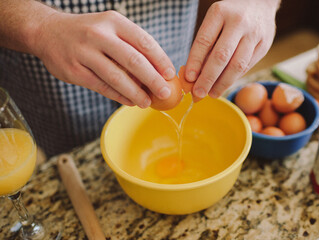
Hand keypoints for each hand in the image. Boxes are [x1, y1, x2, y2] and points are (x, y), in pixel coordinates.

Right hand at [33, 11, 175, 107]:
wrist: (48, 32)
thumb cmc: (88, 32)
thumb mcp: (110, 28)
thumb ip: (131, 45)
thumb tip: (158, 71)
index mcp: (114, 21)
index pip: (144, 41)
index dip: (160, 60)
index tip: (169, 74)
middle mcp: (99, 35)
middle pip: (133, 60)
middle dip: (152, 79)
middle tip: (164, 92)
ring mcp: (85, 53)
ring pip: (117, 77)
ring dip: (136, 93)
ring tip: (147, 102)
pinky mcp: (75, 71)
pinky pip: (102, 87)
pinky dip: (119, 96)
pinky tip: (130, 101)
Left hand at [185, 0, 278, 98]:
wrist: (260, 1)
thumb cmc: (229, 15)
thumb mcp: (214, 21)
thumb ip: (205, 45)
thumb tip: (193, 75)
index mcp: (220, 12)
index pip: (204, 41)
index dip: (195, 62)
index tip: (188, 78)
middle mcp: (239, 22)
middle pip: (221, 56)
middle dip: (208, 78)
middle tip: (198, 93)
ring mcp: (254, 33)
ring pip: (237, 65)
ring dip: (222, 83)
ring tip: (211, 94)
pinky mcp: (265, 44)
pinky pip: (247, 67)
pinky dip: (233, 79)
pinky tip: (224, 85)